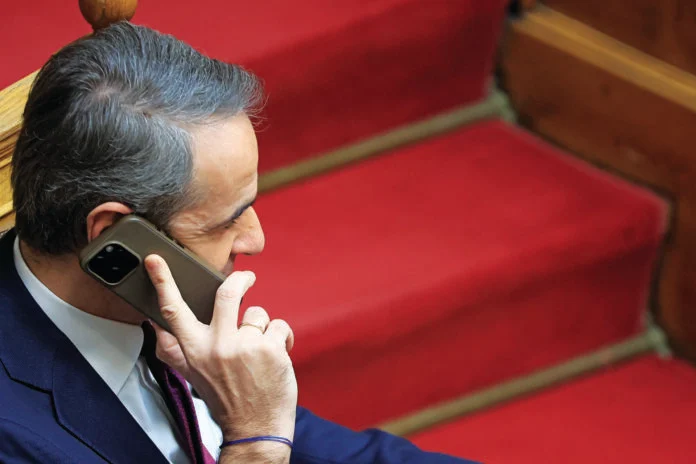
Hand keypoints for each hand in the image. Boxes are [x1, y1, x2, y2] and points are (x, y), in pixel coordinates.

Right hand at [144, 255, 296, 461]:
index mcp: (194, 350)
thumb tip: (155, 328)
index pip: (173, 311)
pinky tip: (276, 356)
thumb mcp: (193, 376)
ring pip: (257, 314)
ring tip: (259, 353)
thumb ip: (175, 350)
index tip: (155, 260)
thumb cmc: (226, 399)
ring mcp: (245, 346)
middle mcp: (217, 346)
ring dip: (262, 329)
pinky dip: (282, 338)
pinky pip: (279, 325)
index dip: (163, 282)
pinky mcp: (270, 349)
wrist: (255, 427)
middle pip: (227, 293)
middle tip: (247, 278)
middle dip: (241, 279)